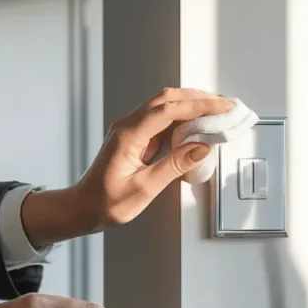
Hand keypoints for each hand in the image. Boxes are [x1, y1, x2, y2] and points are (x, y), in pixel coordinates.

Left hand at [20, 88, 232, 244]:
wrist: (82, 208)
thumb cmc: (104, 203)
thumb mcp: (143, 189)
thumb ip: (173, 166)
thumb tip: (200, 148)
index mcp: (128, 135)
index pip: (168, 109)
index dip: (198, 105)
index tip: (221, 106)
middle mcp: (128, 126)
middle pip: (167, 99)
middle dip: (198, 98)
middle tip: (225, 105)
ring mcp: (131, 130)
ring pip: (165, 106)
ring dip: (191, 105)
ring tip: (217, 112)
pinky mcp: (136, 138)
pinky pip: (162, 120)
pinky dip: (183, 119)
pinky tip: (197, 125)